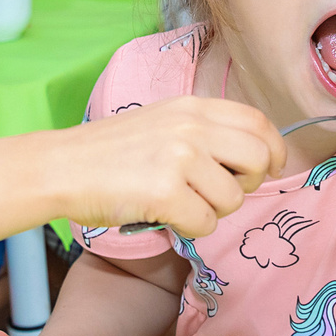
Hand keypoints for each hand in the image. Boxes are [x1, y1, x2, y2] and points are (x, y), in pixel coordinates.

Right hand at [42, 96, 283, 238]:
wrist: (61, 167)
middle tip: (221, 192)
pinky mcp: (166, 192)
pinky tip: (165, 215)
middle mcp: (191, 127)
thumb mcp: (161, 122)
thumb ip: (203, 131)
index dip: (273, 150)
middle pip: (258, 159)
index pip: (258, 122)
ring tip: (180, 203)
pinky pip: (205, 224)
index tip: (268, 168)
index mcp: (192, 107)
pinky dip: (189, 228)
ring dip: (212, 211)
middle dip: (249, 184)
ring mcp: (179, 158)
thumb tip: (250, 158)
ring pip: (232, 199)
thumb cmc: (109, 152)